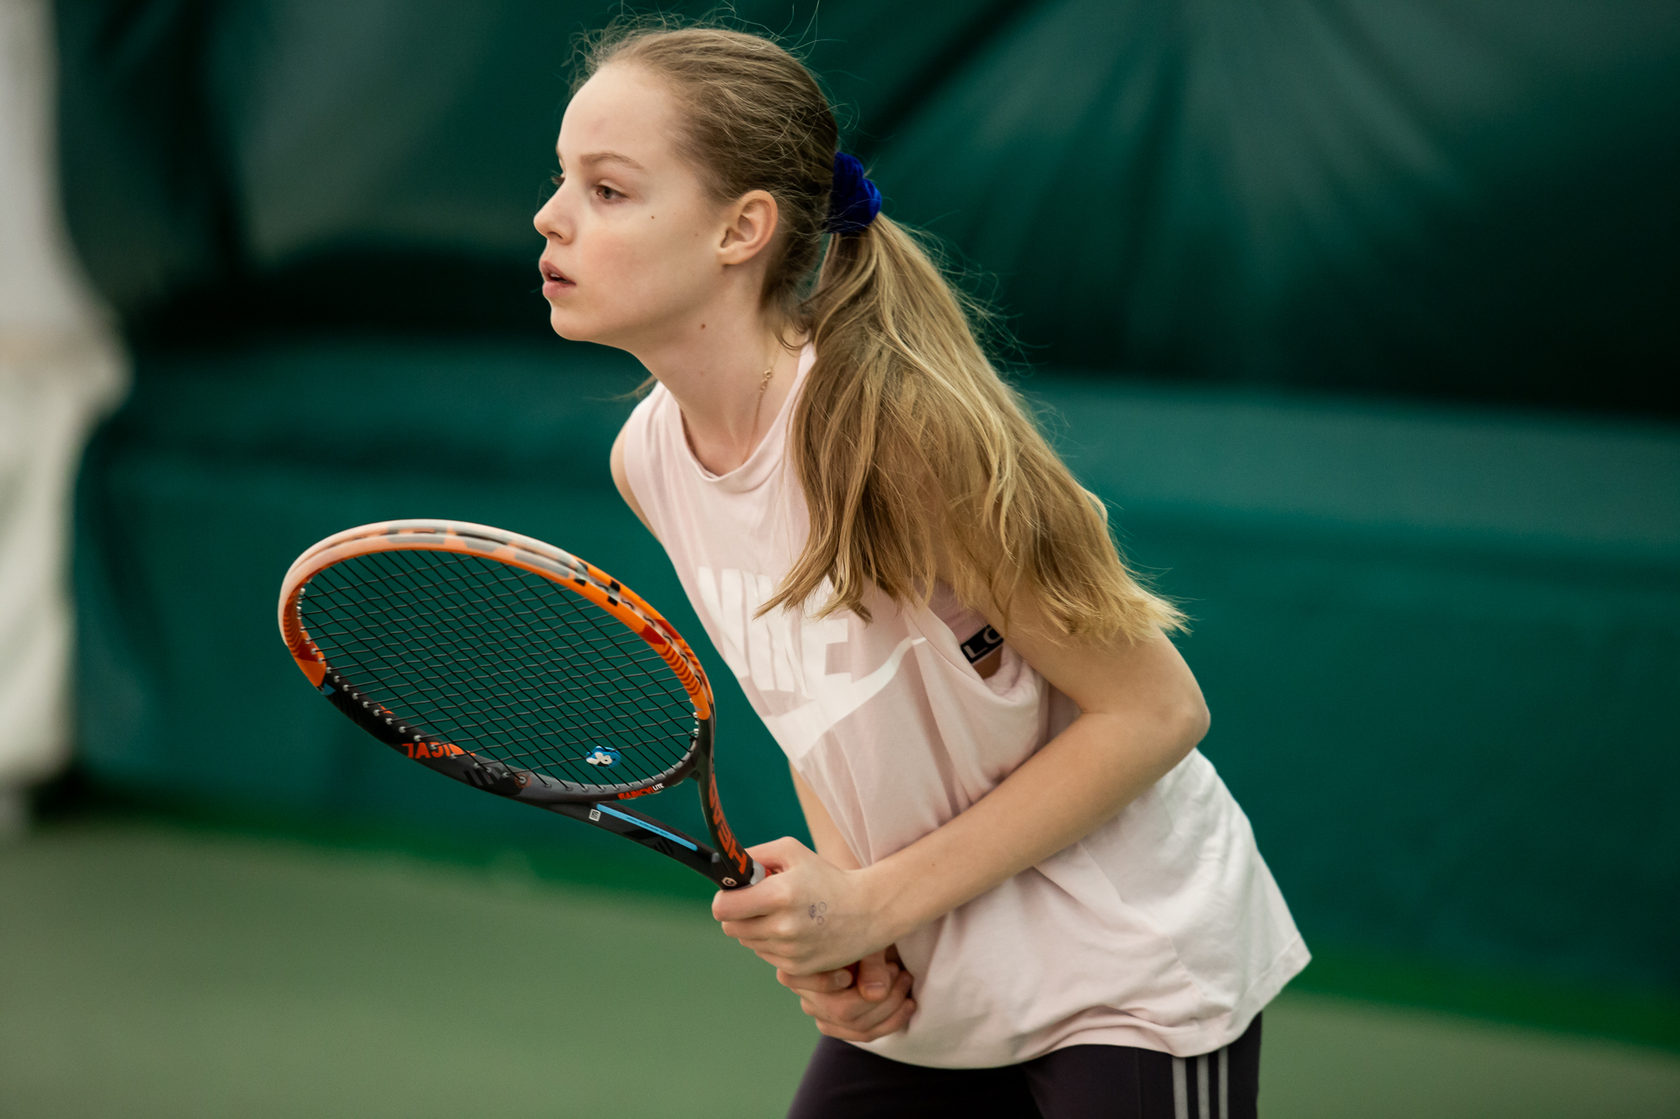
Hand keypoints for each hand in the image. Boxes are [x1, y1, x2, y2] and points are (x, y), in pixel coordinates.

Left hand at [711, 837, 893, 974]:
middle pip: (730, 928)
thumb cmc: (826, 877)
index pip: (724, 908)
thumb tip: (727, 869)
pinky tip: (793, 929)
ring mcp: (790, 951)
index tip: (734, 893)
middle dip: (738, 913)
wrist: (867, 911)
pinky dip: (772, 942)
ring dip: (755, 928)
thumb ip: (755, 856)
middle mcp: (783, 927)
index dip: (724, 899)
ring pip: (747, 942)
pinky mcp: (797, 967)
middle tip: (759, 902)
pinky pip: (765, 955)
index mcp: (780, 894)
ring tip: (782, 914)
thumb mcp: (792, 851)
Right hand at [777, 947, 915, 1041]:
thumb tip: (874, 995)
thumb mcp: (868, 935)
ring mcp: (822, 1014)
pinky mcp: (840, 1026)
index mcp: (800, 966)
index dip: (824, 982)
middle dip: (880, 995)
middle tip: (897, 970)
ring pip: (858, 1027)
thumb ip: (870, 960)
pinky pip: (866, 1034)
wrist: (868, 936)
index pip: (799, 982)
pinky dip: (893, 1020)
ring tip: (905, 979)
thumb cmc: (863, 927)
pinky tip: (909, 1003)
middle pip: (840, 1011)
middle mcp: (805, 994)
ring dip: (891, 1007)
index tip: (849, 972)